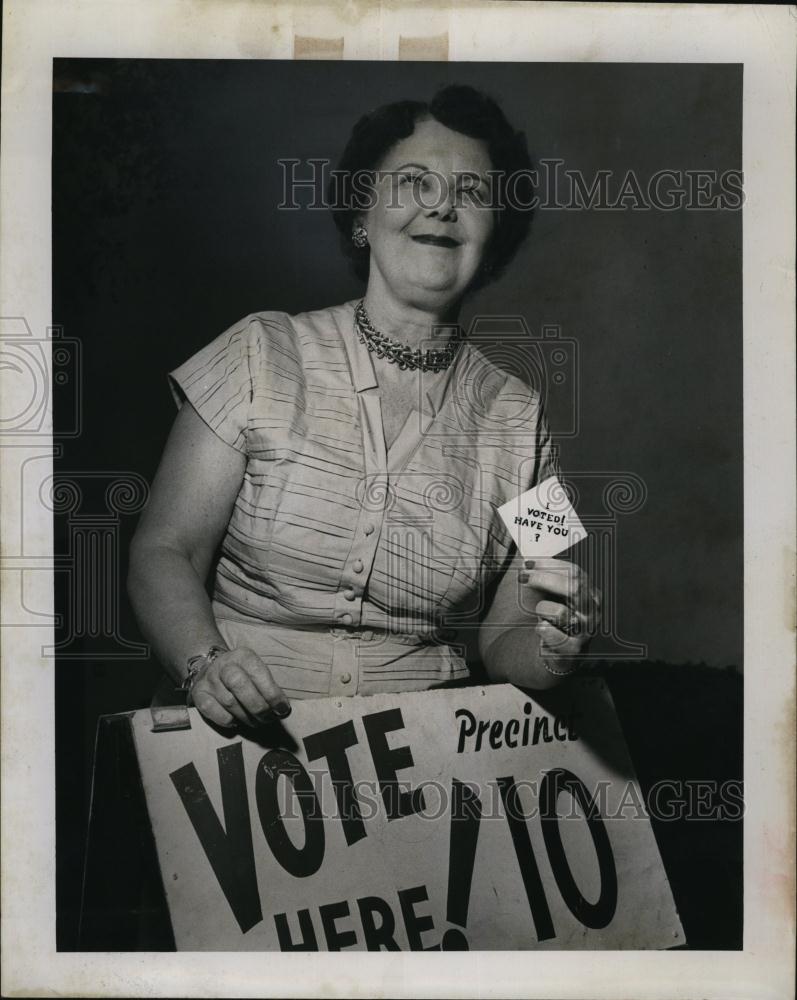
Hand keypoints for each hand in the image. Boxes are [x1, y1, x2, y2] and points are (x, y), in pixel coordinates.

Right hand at [187, 647, 290, 727]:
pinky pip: (213, 711)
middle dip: (258, 706)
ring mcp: (208, 679)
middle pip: (239, 685)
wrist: (212, 669)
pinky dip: (228, 720)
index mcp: (243, 656)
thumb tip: (283, 710)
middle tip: (268, 719)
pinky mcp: (198, 694)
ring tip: (257, 722)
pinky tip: (237, 721)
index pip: (259, 673)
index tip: (282, 710)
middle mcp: (223, 665)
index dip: (272, 694)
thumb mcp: (257, 673)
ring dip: (246, 717)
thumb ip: (270, 688)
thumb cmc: (243, 675)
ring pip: (229, 702)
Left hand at [520, 558, 600, 674]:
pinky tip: (540, 627)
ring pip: (561, 612)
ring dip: (542, 609)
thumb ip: (547, 578)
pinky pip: (555, 637)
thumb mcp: (554, 595)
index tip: (529, 563)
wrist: (558, 652)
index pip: (575, 572)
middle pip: (574, 587)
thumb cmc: (555, 619)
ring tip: (540, 613)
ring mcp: (584, 631)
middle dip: (544, 579)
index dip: (550, 566)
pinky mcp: (573, 649)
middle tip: (523, 577)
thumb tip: (528, 561)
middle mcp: (591, 611)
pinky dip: (544, 630)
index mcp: (589, 593)